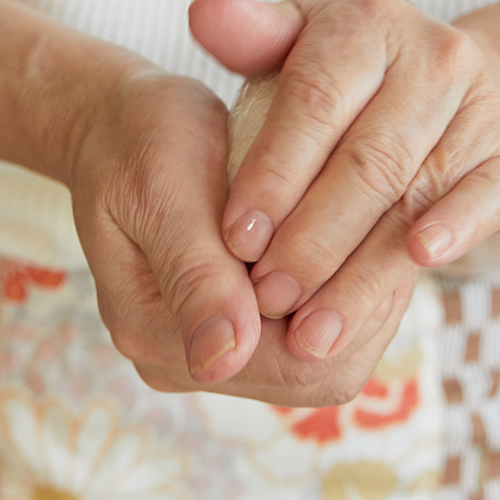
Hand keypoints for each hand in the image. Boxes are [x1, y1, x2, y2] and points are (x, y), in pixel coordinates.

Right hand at [67, 60, 408, 403]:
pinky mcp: (242, 327)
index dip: (349, 309)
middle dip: (363, 305)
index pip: (294, 366)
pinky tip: (356, 234)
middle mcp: (189, 361)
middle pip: (319, 375)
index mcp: (157, 337)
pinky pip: (315, 330)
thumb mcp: (164, 192)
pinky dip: (346, 285)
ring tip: (374, 226)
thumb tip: (221, 361)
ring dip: (359, 295)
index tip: (373, 232)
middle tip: (384, 226)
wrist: (116, 124)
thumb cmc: (138, 140)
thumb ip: (194, 277)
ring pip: (329, 357)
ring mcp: (217, 349)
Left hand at [189, 0, 499, 363]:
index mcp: (365, 23)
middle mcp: (433, 56)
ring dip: (362, 271)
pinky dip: (453, 233)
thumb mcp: (299, 43)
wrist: (464, 88)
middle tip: (266, 299)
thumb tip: (205, 12)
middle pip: (365, 161)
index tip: (235, 239)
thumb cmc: (352, 78)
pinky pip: (486, 200)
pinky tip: (416, 266)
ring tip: (313, 330)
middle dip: (310, 241)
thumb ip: (251, 36)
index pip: (313, 102)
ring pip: (413, 196)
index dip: (273, 174)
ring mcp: (482, 106)